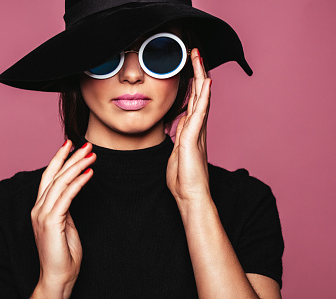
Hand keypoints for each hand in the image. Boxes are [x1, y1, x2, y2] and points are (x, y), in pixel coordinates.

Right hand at [30, 141, 95, 297]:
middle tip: (86, 144)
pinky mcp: (50, 222)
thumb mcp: (66, 226)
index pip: (48, 178)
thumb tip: (72, 194)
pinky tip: (89, 173)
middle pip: (54, 176)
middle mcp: (38, 209)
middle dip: (70, 157)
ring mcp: (42, 215)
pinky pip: (67, 197)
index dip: (59, 159)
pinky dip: (78, 183)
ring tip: (92, 154)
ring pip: (60, 183)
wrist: (57, 278)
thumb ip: (65, 210)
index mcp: (40, 209)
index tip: (70, 144)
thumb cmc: (63, 256)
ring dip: (77, 166)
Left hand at [166, 48, 211, 207]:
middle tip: (196, 52)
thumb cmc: (183, 178)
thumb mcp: (176, 151)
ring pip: (201, 98)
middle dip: (198, 72)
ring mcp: (198, 132)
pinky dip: (203, 97)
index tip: (191, 65)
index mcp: (192, 130)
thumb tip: (179, 122)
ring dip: (200, 77)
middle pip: (200, 94)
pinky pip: (199, 113)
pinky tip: (205, 83)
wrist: (190, 196)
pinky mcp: (193, 139)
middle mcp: (198, 128)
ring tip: (200, 58)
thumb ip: (179, 135)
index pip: (194, 100)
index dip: (193, 82)